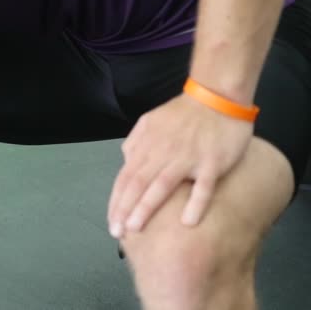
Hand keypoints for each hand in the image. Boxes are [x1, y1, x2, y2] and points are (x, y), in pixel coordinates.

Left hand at [107, 93, 253, 237]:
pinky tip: (188, 221)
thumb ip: (136, 141)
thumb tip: (125, 161)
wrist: (217, 96)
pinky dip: (196, 202)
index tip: (112, 222)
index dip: (117, 201)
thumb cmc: (183, 113)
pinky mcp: (212, 161)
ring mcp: (188, 157)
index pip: (126, 177)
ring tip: (136, 228)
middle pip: (138, 184)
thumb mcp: (150, 120)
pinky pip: (204, 185)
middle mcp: (162, 153)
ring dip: (147, 207)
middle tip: (118, 232)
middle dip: (125, 209)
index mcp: (147, 146)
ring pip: (162, 185)